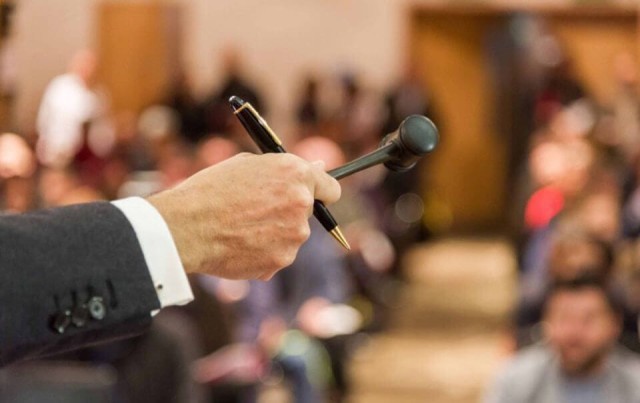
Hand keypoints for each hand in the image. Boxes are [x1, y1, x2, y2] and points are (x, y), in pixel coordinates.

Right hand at [148, 153, 340, 279]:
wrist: (186, 226)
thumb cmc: (211, 190)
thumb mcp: (246, 165)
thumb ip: (283, 171)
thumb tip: (316, 171)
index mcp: (295, 174)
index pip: (332, 188)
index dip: (322, 192)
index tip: (315, 197)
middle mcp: (301, 204)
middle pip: (308, 213)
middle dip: (288, 213)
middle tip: (257, 212)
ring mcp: (294, 236)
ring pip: (291, 236)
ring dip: (274, 234)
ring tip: (240, 228)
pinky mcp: (281, 261)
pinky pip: (276, 255)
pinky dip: (262, 252)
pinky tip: (237, 244)